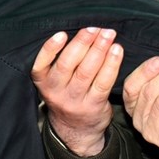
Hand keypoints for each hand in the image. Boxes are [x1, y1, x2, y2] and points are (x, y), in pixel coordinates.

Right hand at [31, 27, 122, 156]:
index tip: (61, 34)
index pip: (41, 64)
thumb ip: (61, 61)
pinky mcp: (94, 105)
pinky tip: (116, 51)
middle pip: (68, 64)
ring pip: (86, 72)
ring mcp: (75, 100)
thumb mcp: (54, 82)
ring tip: (108, 34)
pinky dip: (111, 65)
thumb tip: (84, 33)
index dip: (50, 49)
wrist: (76, 130)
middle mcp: (56, 92)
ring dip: (99, 50)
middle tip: (95, 28)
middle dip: (83, 42)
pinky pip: (103, 82)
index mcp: (43, 82)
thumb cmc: (67, 96)